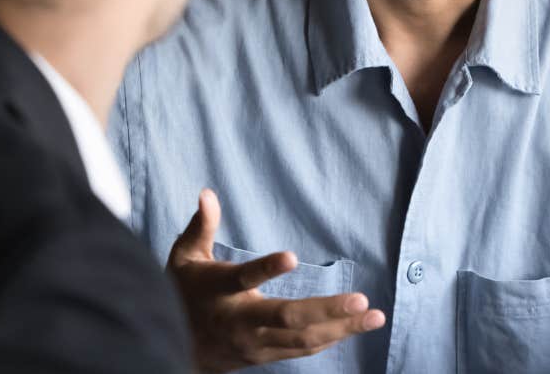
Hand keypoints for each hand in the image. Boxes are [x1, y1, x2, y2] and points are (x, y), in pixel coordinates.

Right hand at [168, 189, 385, 371]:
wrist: (175, 349)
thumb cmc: (183, 293)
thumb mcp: (183, 258)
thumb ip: (200, 227)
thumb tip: (207, 193)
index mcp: (219, 291)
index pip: (243, 278)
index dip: (265, 268)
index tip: (291, 256)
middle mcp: (240, 321)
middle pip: (286, 318)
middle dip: (326, 310)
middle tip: (361, 300)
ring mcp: (255, 344)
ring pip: (302, 340)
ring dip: (341, 329)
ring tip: (374, 315)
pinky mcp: (265, 356)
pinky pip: (302, 350)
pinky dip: (330, 338)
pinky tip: (354, 327)